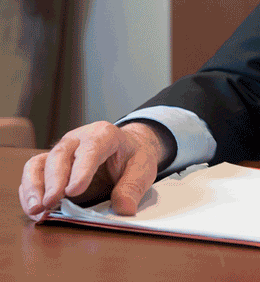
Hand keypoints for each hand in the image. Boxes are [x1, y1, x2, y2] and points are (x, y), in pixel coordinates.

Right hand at [18, 121, 168, 219]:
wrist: (126, 149)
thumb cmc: (133, 157)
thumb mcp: (143, 168)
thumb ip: (133, 187)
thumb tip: (124, 209)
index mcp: (103, 134)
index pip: (90, 149)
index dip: (81, 170)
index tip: (73, 191)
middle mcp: (77, 139)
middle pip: (59, 155)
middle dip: (53, 181)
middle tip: (50, 203)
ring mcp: (61, 152)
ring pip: (38, 163)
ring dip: (34, 187)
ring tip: (36, 209)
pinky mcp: (50, 165)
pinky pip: (33, 175)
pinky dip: (30, 193)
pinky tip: (35, 211)